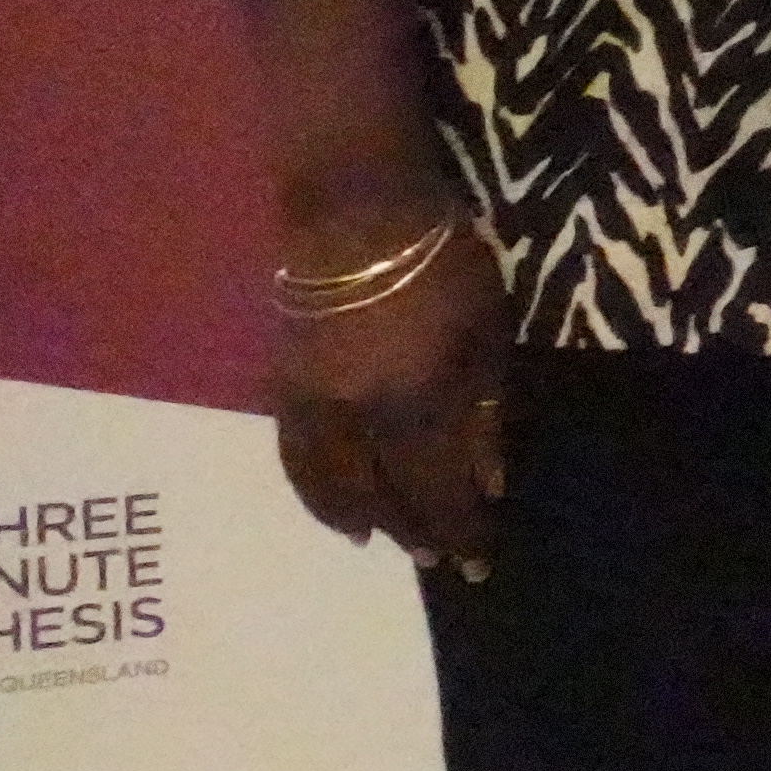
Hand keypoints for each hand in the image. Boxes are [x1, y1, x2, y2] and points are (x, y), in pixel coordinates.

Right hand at [269, 223, 506, 574]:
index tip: (480, 560)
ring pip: (330, 486)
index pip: (437, 491)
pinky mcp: (282, 387)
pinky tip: (336, 503)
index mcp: (412, 406)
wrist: (355, 210)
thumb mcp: (488, 335)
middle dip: (415, 531)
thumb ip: (485, 413)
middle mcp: (354, 420)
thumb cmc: (445, 264)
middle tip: (440, 560)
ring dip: (361, 519)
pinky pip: (296, 458)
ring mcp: (310, 406)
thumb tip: (487, 480)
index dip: (459, 528)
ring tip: (384, 540)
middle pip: (383, 495)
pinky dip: (316, 490)